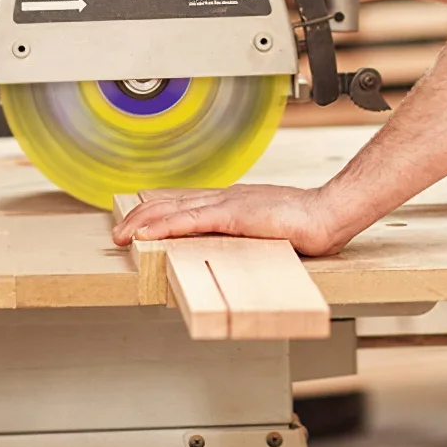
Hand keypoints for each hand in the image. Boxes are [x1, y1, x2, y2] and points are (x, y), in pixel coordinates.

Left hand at [111, 184, 348, 256]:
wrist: (328, 214)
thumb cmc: (304, 224)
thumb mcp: (264, 228)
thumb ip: (242, 233)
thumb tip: (226, 247)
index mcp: (231, 202)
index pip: (184, 203)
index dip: (157, 210)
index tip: (137, 222)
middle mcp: (224, 198)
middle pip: (171, 202)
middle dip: (141, 216)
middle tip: (119, 232)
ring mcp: (228, 204)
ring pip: (174, 209)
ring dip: (145, 221)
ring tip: (123, 234)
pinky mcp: (234, 216)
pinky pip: (192, 221)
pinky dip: (166, 226)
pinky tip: (149, 235)